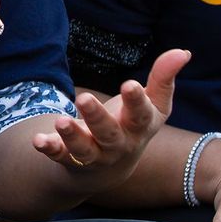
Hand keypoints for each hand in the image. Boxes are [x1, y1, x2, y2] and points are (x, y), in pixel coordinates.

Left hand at [31, 48, 189, 178]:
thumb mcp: (153, 105)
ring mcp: (94, 155)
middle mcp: (118, 144)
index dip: (136, 100)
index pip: (141, 115)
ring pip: (84, 150)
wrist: (111, 169)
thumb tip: (183, 51)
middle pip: (109, 134)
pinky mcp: (71, 160)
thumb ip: (163, 78)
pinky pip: (60, 157)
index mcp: (139, 127)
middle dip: (97, 117)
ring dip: (72, 136)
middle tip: (83, 98)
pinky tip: (38, 141)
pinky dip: (50, 149)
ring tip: (60, 121)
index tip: (129, 83)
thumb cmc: (133, 125)